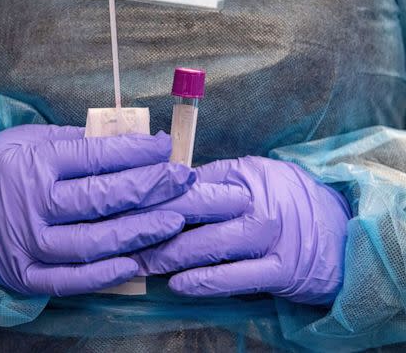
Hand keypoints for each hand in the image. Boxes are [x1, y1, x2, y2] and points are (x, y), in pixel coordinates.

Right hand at [0, 125, 194, 296]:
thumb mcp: (28, 142)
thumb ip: (75, 143)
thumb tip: (129, 142)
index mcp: (32, 163)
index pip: (94, 157)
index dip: (135, 152)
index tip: (166, 148)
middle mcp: (30, 204)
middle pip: (100, 198)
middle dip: (149, 187)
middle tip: (183, 179)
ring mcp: (27, 244)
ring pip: (92, 242)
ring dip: (138, 232)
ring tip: (173, 220)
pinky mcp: (25, 276)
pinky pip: (70, 280)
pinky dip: (104, 275)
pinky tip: (136, 261)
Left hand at [132, 156, 349, 304]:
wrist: (340, 233)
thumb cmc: (286, 202)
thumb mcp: (254, 178)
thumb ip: (213, 180)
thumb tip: (165, 184)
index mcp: (243, 175)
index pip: (189, 182)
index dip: (153, 195)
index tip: (124, 205)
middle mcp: (256, 202)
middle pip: (193, 211)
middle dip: (152, 225)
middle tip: (119, 237)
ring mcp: (269, 237)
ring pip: (208, 245)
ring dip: (169, 256)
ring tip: (141, 263)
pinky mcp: (281, 269)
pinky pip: (235, 277)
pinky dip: (204, 281)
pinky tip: (178, 284)